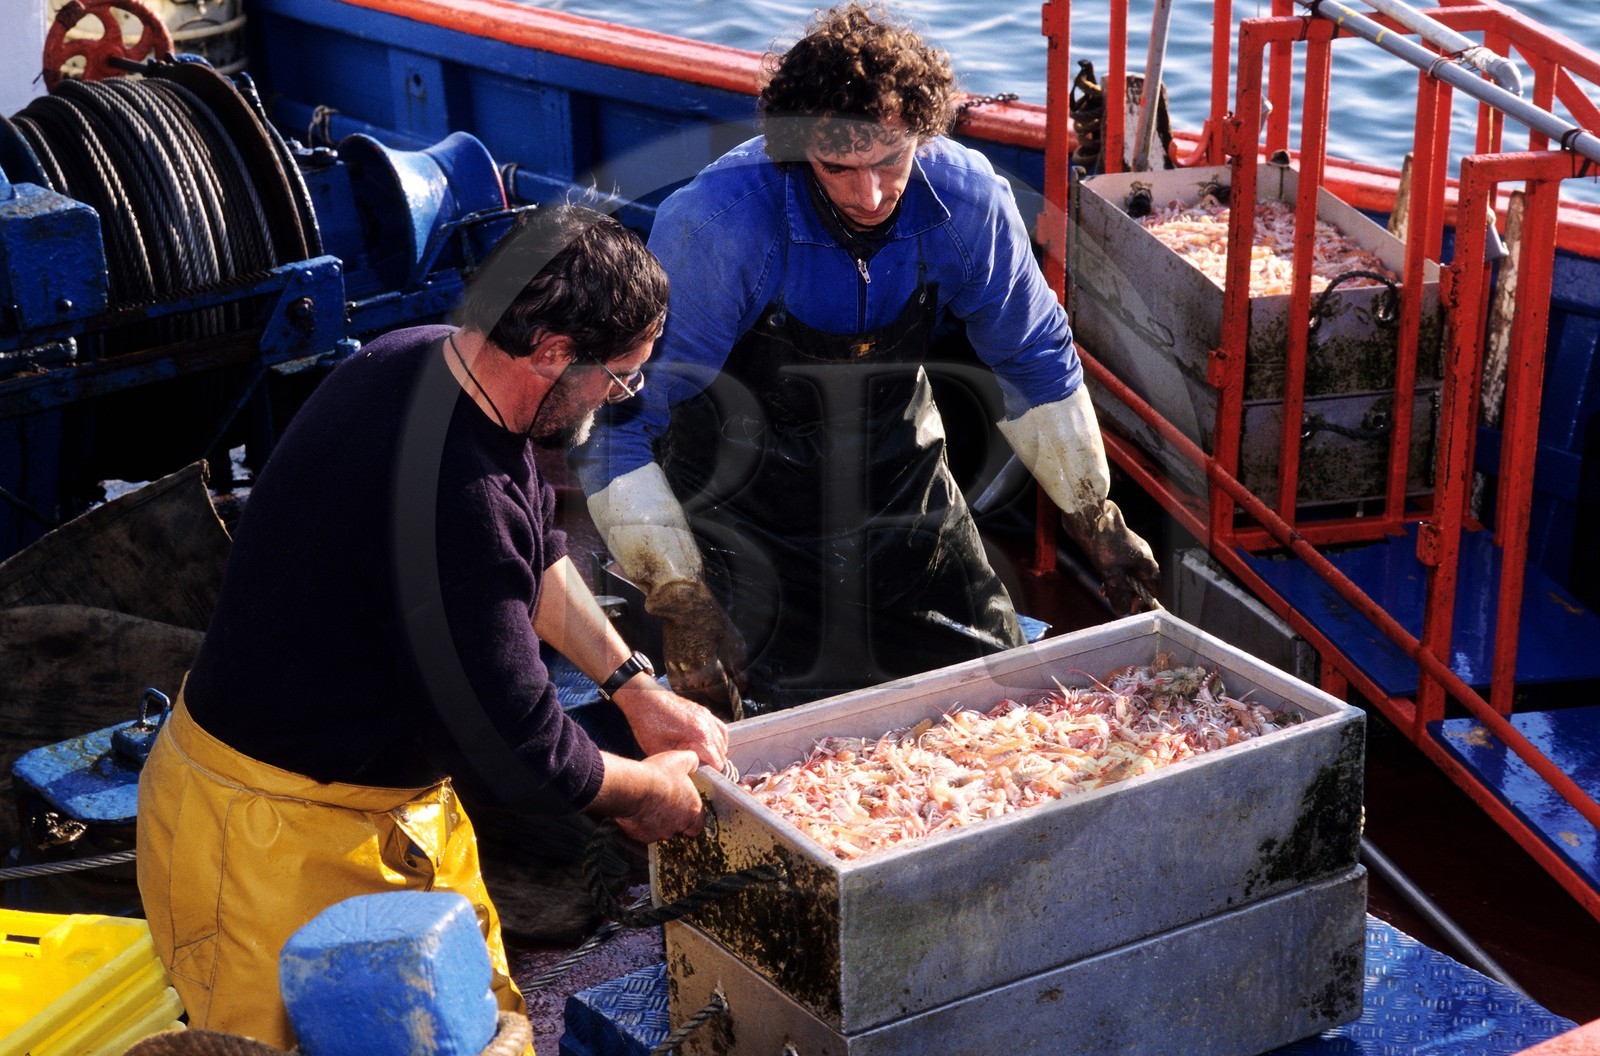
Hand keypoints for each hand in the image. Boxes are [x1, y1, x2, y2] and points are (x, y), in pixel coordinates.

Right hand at [600, 750, 706, 844]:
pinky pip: (643, 832)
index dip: (691, 817)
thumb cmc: (659, 775)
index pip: (697, 824)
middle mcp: (679, 826)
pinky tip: (637, 811)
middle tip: (663, 802)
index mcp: (693, 811)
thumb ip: (692, 762)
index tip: (683, 808)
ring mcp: (660, 833)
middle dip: (672, 817)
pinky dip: (640, 824)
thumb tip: (694, 764)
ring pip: (660, 830)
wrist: (634, 788)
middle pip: (678, 827)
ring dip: (656, 821)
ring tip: (648, 804)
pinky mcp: (642, 837)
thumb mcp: (681, 759)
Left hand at [612, 677, 728, 770]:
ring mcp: (707, 716)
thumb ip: (681, 761)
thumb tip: (691, 770)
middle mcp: (708, 725)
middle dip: (715, 764)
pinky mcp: (703, 711)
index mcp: (699, 736)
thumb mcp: (661, 750)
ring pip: (723, 740)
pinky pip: (720, 728)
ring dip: (718, 751)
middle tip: (703, 772)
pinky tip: (710, 745)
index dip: (712, 774)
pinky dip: (718, 738)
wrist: (644, 698)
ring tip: (706, 761)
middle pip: (722, 752)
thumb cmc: (649, 723)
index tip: (704, 779)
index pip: (717, 762)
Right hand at [647, 580, 747, 721]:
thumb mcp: (734, 643)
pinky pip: (684, 690)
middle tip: (728, 700)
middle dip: (719, 701)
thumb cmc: (711, 621)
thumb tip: (743, 687)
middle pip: (708, 702)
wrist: (683, 607)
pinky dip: (693, 691)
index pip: (723, 697)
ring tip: (715, 697)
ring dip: (705, 699)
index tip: (738, 699)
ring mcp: (677, 676)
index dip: (733, 699)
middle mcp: (690, 679)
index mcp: (708, 673)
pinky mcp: (670, 671)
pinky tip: (701, 687)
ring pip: (694, 698)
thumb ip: (739, 669)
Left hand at [1060, 499, 1160, 614]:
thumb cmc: (1103, 542)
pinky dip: (1113, 575)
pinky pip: (1119, 566)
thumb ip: (1118, 592)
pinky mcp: (1116, 546)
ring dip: (1119, 585)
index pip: (1153, 584)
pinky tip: (1102, 582)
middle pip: (1140, 580)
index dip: (1145, 598)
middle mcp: (1140, 554)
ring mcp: (1129, 549)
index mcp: (1145, 559)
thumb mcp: (1110, 573)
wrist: (1089, 516)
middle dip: (1129, 593)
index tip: (1134, 609)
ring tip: (1106, 593)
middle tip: (1117, 603)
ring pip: (1128, 573)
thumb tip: (1123, 610)